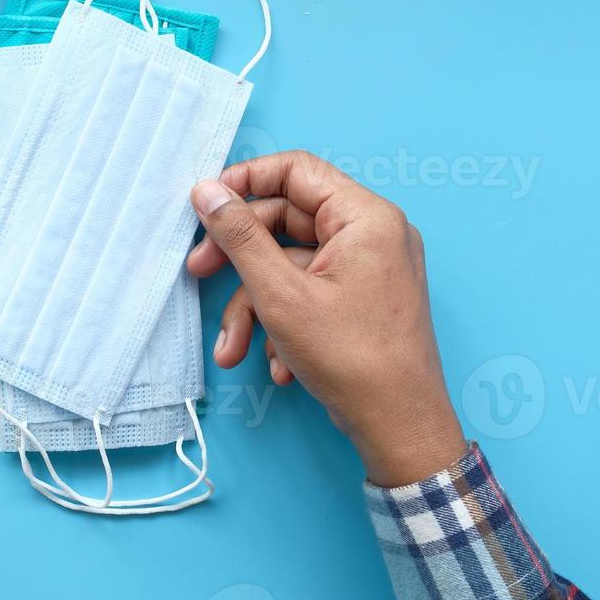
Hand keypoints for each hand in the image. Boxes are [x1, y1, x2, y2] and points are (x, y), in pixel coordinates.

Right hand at [188, 150, 464, 486]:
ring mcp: (371, 268)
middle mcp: (373, 234)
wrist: (401, 429)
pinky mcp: (363, 299)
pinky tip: (278, 364)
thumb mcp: (280, 294)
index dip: (245, 181)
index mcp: (365, 217)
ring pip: (292, 266)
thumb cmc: (352, 359)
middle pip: (288, 221)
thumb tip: (208, 191)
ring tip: (235, 349)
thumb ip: (240, 236)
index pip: (295, 170)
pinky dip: (285, 323)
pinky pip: (311, 291)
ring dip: (256, 307)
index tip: (206, 205)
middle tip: (199, 271)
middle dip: (240, 258)